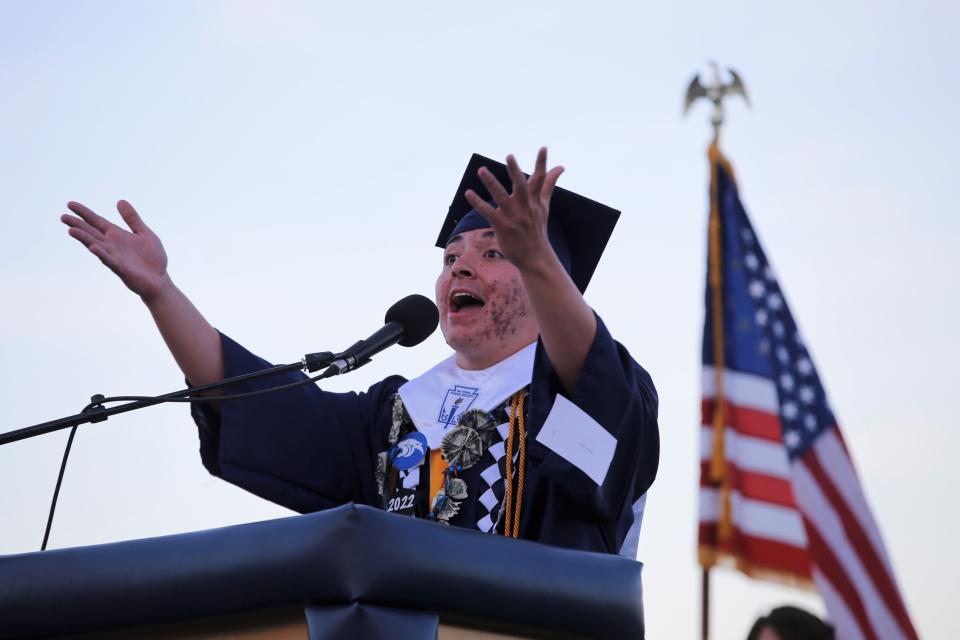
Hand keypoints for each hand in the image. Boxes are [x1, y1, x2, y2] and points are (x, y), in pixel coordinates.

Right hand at [61, 200, 169, 301]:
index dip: (84, 213)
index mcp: (117, 235)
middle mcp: (112, 245)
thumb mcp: (144, 233)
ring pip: (96, 245)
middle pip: (91, 232)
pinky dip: (102, 254)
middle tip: (63, 217)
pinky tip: (93, 248)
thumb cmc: (152, 258)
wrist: (160, 279)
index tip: (70, 204)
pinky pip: (109, 260)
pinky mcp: (121, 269)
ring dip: (84, 238)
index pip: (97, 221)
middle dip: (77, 225)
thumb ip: (132, 218)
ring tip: (71, 230)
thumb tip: (120, 201)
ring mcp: (115, 257)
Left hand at [464, 147, 563, 272]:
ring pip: (501, 197)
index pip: (540, 179)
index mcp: (535, 201)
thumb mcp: (544, 206)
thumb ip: (549, 185)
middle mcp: (525, 207)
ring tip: (482, 170)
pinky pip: (488, 212)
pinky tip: (469, 193)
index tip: (543, 148)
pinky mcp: (502, 226)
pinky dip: (478, 202)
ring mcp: (514, 217)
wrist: (535, 257)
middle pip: (520, 185)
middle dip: (515, 171)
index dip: (542, 163)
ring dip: (491, 183)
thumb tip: (561, 167)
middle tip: (509, 156)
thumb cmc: (537, 229)